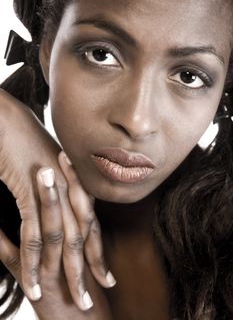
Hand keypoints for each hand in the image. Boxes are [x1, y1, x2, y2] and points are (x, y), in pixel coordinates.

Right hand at [0, 90, 114, 308]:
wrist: (10, 120)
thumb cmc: (27, 142)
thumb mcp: (50, 169)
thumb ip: (60, 190)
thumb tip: (62, 209)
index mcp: (76, 183)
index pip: (91, 226)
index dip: (98, 254)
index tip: (105, 277)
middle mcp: (70, 189)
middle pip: (83, 238)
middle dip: (89, 271)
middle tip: (92, 300)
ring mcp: (53, 191)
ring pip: (63, 241)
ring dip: (66, 275)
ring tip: (71, 302)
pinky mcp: (30, 192)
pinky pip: (33, 235)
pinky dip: (32, 263)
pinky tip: (33, 284)